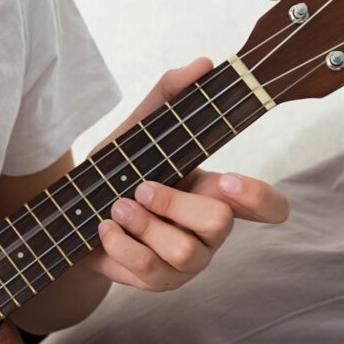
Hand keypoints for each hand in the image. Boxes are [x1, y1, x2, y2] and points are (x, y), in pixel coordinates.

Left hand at [82, 58, 290, 290]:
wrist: (75, 218)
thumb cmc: (116, 175)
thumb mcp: (135, 134)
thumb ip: (165, 99)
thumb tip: (201, 63)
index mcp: (216, 193)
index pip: (268, 206)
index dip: (258, 197)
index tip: (225, 178)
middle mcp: (209, 231)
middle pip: (219, 222)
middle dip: (174, 202)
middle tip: (142, 188)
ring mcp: (187, 261)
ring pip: (185, 251)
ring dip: (144, 225)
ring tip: (117, 206)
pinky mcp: (159, 281)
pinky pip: (149, 268)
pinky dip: (121, 243)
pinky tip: (105, 227)